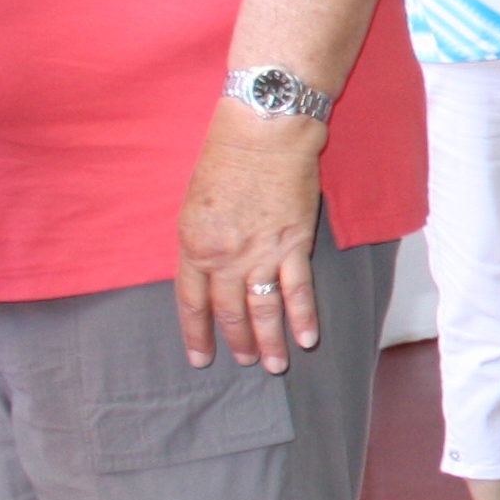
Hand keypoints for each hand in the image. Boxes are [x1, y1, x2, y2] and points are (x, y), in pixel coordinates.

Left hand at [175, 106, 325, 371]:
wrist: (263, 135)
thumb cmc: (225, 159)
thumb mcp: (195, 203)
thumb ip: (201, 241)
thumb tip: (211, 269)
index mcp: (193, 245)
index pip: (192, 302)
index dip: (197, 333)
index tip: (201, 357)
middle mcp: (224, 257)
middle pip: (229, 311)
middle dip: (237, 341)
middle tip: (245, 361)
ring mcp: (260, 254)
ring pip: (263, 310)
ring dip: (269, 341)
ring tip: (275, 365)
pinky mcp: (294, 245)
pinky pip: (297, 290)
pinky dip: (303, 317)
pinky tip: (307, 338)